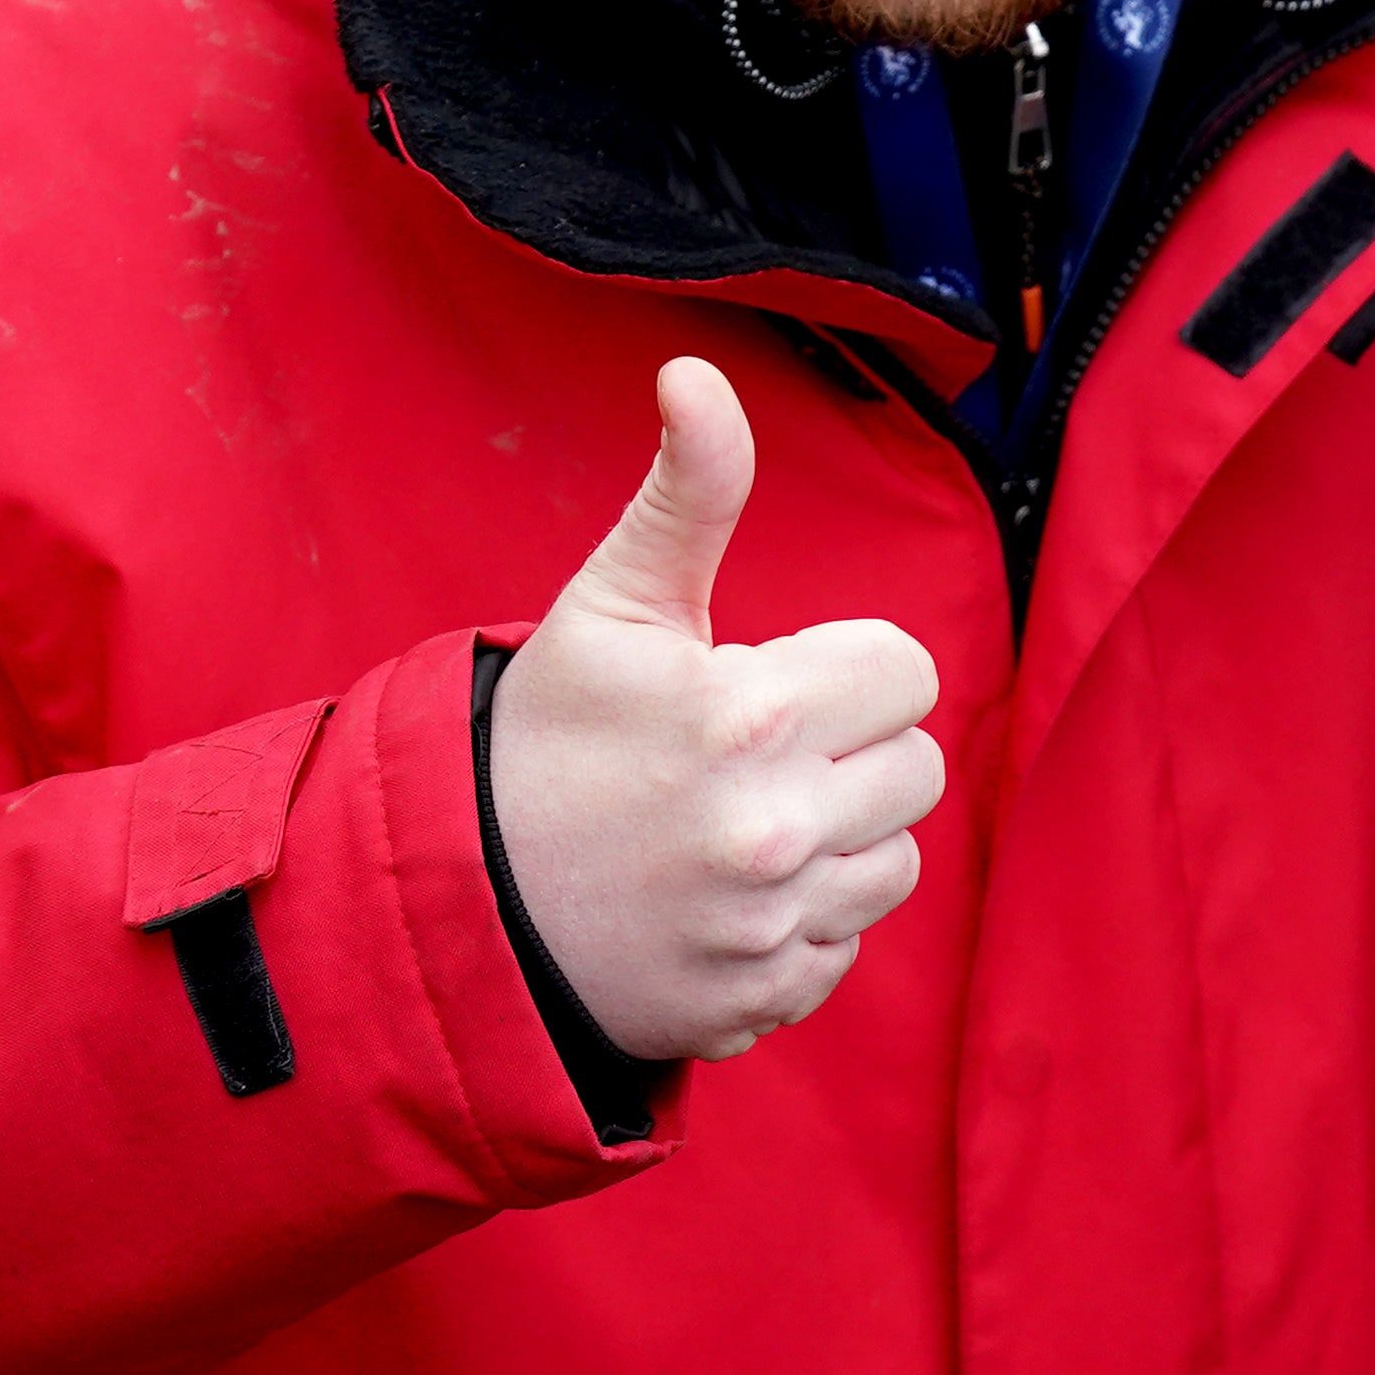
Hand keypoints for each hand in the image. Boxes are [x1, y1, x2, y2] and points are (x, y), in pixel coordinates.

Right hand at [487, 359, 946, 1063]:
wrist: (457, 899)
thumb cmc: (545, 738)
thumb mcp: (610, 605)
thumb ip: (687, 493)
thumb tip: (698, 374)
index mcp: (753, 713)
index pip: (907, 673)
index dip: (846, 671)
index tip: (775, 683)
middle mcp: (775, 827)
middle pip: (917, 769)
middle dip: (848, 753)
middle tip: (752, 756)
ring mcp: (769, 925)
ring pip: (896, 862)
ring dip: (839, 842)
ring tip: (739, 824)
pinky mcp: (761, 999)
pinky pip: (845, 948)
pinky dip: (799, 927)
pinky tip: (721, 900)